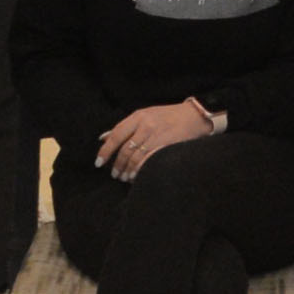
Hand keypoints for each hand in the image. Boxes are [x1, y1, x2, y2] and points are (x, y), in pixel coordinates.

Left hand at [97, 101, 217, 172]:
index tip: (99, 163)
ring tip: (124, 178)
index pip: (116, 135)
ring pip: (136, 157)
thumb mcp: (145, 115)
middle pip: (125, 149)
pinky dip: (140, 170)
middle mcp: (146, 125)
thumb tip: (103, 138)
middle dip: (118, 165)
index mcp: (138, 116)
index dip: (106, 150)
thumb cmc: (168, 116)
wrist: (194, 116)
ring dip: (128, 170)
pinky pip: (148, 161)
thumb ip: (126, 127)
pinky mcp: (167, 145)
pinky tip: (136, 176)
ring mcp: (157, 135)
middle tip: (115, 174)